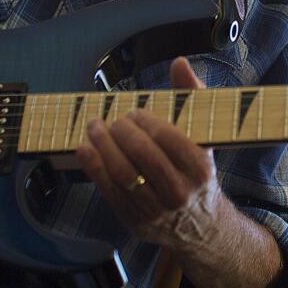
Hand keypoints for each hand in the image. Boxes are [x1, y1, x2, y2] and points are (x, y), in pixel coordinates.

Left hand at [76, 57, 223, 251]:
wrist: (199, 224)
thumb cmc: (195, 171)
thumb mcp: (202, 135)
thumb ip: (191, 96)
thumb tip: (179, 63)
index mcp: (200, 168)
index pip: (166, 136)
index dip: (144, 120)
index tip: (134, 113)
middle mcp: (180, 192)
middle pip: (141, 154)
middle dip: (121, 130)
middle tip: (113, 119)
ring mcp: (156, 210)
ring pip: (122, 173)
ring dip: (102, 146)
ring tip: (94, 127)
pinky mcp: (135, 220)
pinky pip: (109, 191)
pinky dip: (93, 167)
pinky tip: (85, 148)